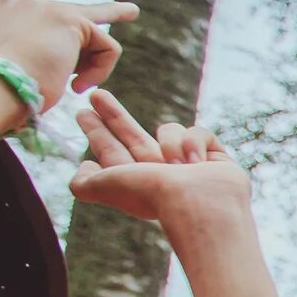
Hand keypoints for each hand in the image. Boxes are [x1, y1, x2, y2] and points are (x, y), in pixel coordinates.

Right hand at [0, 0, 135, 110]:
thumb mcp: (11, 76)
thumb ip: (26, 63)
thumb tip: (42, 75)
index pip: (33, 14)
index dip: (53, 24)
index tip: (70, 31)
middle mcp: (19, 4)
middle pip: (69, 12)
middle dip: (106, 11)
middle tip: (132, 11)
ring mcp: (42, 6)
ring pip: (89, 34)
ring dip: (92, 66)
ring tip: (77, 86)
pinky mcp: (67, 17)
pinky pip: (105, 46)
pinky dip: (99, 71)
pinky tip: (77, 85)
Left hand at [68, 92, 251, 228]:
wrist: (198, 202)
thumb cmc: (151, 193)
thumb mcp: (105, 187)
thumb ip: (82, 183)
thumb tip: (84, 167)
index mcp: (134, 179)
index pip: (110, 150)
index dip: (96, 131)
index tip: (83, 112)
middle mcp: (158, 171)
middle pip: (131, 135)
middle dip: (113, 115)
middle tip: (96, 94)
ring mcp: (187, 164)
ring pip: (169, 130)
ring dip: (170, 140)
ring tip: (176, 166)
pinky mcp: (214, 157)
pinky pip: (199, 131)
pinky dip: (196, 142)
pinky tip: (197, 163)